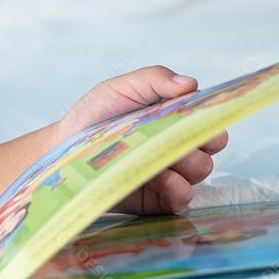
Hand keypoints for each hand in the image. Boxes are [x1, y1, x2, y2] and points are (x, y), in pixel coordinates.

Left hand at [55, 65, 228, 214]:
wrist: (64, 150)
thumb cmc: (94, 115)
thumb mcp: (120, 88)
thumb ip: (155, 79)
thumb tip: (190, 83)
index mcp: (175, 116)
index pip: (210, 116)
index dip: (208, 115)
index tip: (193, 114)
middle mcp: (180, 143)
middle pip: (214, 143)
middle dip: (199, 138)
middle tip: (173, 135)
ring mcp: (173, 171)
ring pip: (202, 169)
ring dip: (182, 162)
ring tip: (153, 156)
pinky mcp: (161, 198)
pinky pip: (185, 197)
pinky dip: (175, 188)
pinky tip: (154, 178)